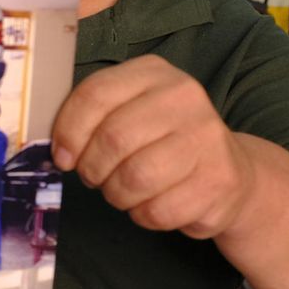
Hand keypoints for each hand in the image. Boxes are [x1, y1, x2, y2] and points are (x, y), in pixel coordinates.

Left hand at [51, 54, 255, 239]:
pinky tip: (152, 203)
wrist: (229, 169)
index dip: (68, 132)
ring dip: (116, 195)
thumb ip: (93, 117)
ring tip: (123, 191)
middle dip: (92, 168)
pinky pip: (157, 210)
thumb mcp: (130, 111)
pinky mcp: (218, 181)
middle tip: (95, 178)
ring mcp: (206, 139)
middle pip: (113, 138)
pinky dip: (143, 215)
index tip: (64, 156)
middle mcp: (185, 98)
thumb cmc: (162, 141)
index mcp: (154, 73)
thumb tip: (58, 149)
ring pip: (134, 178)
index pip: (94, 95)